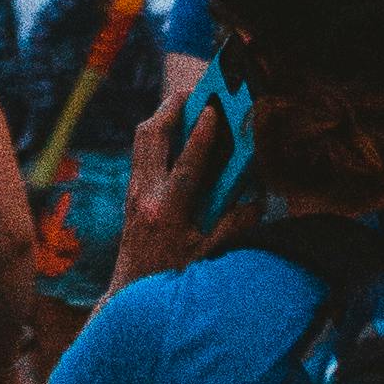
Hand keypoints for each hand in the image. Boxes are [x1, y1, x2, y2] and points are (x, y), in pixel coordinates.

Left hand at [112, 91, 233, 292]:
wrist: (128, 293)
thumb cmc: (171, 277)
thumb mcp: (207, 256)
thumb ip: (233, 226)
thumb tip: (255, 198)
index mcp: (166, 212)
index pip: (185, 165)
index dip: (201, 136)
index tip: (213, 110)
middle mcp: (144, 196)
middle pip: (151, 137)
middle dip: (172, 108)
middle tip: (196, 90)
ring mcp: (133, 191)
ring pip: (142, 139)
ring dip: (162, 116)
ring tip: (185, 100)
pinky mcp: (130, 192)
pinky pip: (141, 151)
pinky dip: (157, 134)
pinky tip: (176, 130)